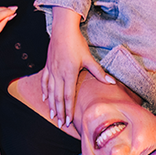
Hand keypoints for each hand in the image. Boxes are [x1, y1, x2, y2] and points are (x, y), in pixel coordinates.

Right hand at [42, 7, 114, 126]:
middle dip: (59, 112)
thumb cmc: (76, 43)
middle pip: (58, 97)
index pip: (68, 96)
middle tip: (61, 124)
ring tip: (52, 115)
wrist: (62, 31)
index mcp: (69, 74)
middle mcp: (58, 74)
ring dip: (51, 105)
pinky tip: (44, 99)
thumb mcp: (89, 58)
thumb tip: (111, 82)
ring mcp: (51, 71)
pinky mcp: (48, 66)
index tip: (69, 120)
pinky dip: (44, 91)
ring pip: (50, 92)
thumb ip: (99, 72)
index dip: (68, 109)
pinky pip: (45, 82)